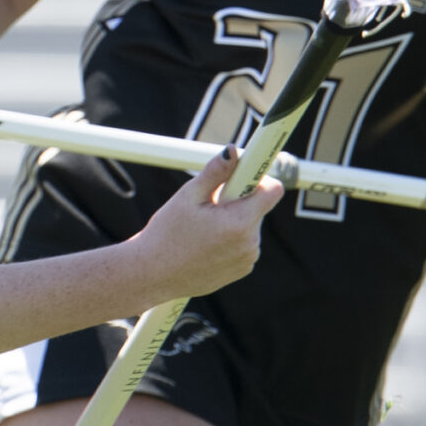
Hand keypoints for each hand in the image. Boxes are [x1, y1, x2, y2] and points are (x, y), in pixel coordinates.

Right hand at [129, 149, 283, 300]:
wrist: (153, 275)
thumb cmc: (166, 235)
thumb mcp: (188, 197)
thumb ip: (215, 173)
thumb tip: (231, 151)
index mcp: (239, 222)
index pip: (273, 190)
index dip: (259, 178)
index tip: (243, 175)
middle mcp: (250, 243)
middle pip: (258, 207)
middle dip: (238, 200)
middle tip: (209, 205)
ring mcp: (247, 259)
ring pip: (250, 226)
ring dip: (234, 220)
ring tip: (203, 229)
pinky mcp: (242, 269)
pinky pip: (244, 244)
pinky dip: (231, 239)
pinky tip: (206, 244)